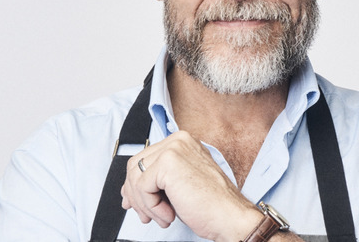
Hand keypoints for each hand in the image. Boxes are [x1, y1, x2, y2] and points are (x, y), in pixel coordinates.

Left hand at [120, 131, 262, 240]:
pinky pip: (142, 189)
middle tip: (146, 214)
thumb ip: (157, 180)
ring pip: (136, 178)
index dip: (135, 183)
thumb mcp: (180, 185)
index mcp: (182, 142)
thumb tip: (129, 190)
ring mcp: (173, 149)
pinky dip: (151, 207)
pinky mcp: (168, 164)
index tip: (135, 201)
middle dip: (135, 195)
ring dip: (144, 204)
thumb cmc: (212, 204)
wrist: (229, 216)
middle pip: (135, 166)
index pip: (144, 158)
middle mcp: (177, 141)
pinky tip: (168, 215)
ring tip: (161, 216)